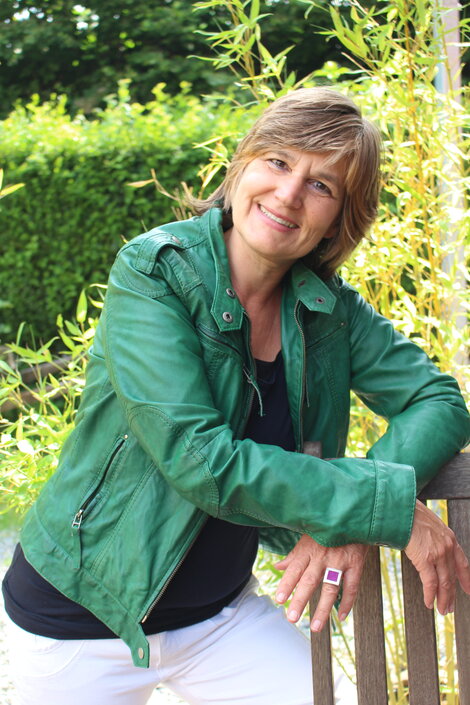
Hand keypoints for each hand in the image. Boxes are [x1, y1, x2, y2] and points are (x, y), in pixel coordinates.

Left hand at [274, 534, 368, 632]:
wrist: (353, 515)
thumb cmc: (327, 527)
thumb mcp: (308, 536)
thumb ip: (294, 554)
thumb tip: (277, 566)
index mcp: (308, 549)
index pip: (294, 569)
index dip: (286, 584)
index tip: (279, 600)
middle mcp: (322, 555)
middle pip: (309, 581)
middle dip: (299, 600)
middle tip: (292, 618)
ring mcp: (339, 560)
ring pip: (330, 588)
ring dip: (322, 608)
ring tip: (316, 627)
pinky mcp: (356, 564)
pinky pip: (351, 587)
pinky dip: (347, 603)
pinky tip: (341, 616)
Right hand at [405, 500, 469, 614]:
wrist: (400, 508)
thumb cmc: (408, 513)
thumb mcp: (427, 523)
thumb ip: (431, 536)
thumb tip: (424, 543)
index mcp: (449, 537)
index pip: (462, 563)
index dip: (466, 579)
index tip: (468, 590)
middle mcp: (447, 547)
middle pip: (452, 577)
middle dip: (451, 595)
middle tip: (449, 607)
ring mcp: (438, 553)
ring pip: (444, 583)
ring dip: (443, 599)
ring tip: (441, 610)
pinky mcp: (425, 559)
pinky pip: (430, 582)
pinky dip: (430, 595)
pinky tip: (429, 602)